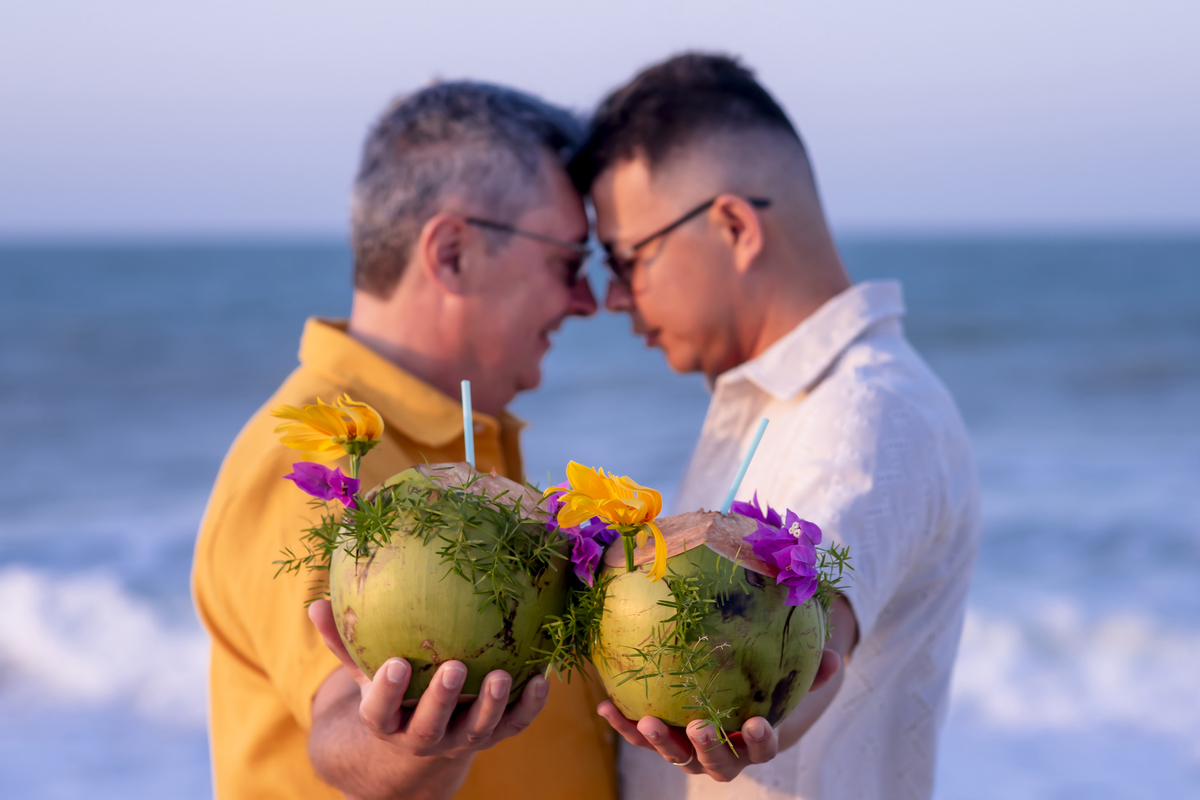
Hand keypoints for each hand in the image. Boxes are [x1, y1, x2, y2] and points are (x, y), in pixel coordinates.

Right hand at [307, 599, 549, 798]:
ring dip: (492, 706)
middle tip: (457, 667)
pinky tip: (543, 677)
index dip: (386, 693)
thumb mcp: (362, 670)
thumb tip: (314, 602)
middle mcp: (422, 736)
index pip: (380, 713)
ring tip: (504, 676)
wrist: (419, 741)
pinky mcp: (492, 736)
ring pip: (477, 730)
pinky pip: (514, 725)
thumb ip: (342, 641)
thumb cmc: (390, 690)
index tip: (395, 665)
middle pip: (430, 726)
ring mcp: (459, 739)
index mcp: (386, 721)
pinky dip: (530, 705)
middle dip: (443, 700)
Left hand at [597, 647, 841, 781]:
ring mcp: (688, 750)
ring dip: (657, 741)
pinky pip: (639, 735)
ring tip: (643, 720)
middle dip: (706, 748)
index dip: (760, 739)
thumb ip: (812, 670)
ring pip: (673, 754)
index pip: (762, 746)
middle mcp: (721, 754)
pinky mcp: (660, 738)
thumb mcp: (788, 680)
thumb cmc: (766, 690)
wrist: (736, 707)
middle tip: (697, 726)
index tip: (756, 722)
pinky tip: (603, 705)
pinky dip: (621, 724)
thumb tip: (836, 655)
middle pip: (715, 762)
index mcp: (754, 741)